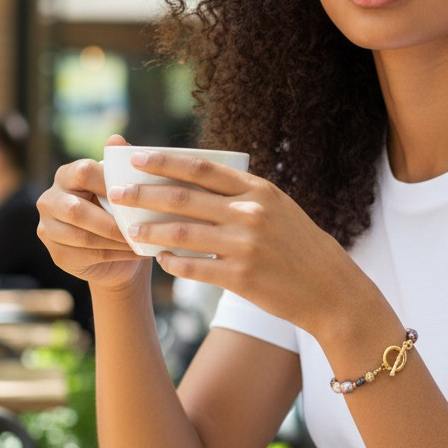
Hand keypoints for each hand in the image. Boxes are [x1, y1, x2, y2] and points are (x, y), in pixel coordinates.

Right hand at [36, 136, 150, 291]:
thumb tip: (116, 139)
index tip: (135, 194)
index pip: (83, 173)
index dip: (109, 184)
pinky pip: (88, 255)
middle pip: (77, 211)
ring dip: (117, 241)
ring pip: (83, 237)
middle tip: (140, 227)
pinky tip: (136, 252)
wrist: (117, 250)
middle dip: (112, 221)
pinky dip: (116, 254)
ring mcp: (48, 229)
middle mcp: (50, 200)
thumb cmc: (121, 210)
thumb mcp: (123, 186)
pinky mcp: (57, 255)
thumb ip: (119, 163)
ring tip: (143, 241)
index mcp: (65, 175)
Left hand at [106, 148, 362, 333]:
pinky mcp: (240, 278)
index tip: (136, 158)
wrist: (330, 289)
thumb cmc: (300, 247)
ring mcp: (245, 246)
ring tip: (130, 230)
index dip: (164, 161)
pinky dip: (173, 263)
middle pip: (183, 199)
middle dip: (144, 195)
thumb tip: (193, 186)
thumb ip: (242, 196)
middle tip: (117, 194)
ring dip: (150, 231)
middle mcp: (250, 213)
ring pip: (181, 234)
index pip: (201, 169)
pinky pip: (193, 268)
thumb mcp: (278, 209)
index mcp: (258, 190)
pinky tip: (162, 261)